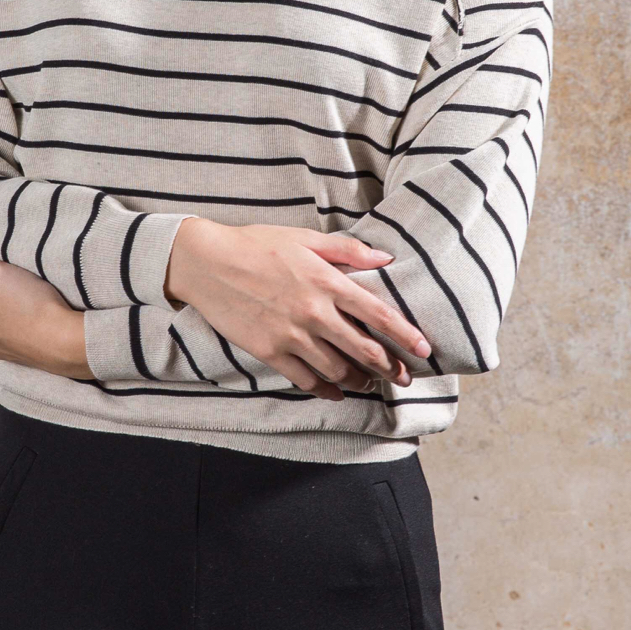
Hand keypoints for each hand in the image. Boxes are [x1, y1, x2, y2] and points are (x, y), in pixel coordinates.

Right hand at [164, 219, 431, 401]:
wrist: (206, 262)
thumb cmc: (255, 244)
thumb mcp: (303, 238)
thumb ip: (347, 251)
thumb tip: (385, 259)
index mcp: (326, 281)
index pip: (378, 313)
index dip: (405, 334)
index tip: (424, 349)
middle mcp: (314, 313)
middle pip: (364, 350)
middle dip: (390, 367)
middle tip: (404, 377)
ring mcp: (291, 336)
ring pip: (338, 370)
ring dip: (360, 380)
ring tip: (370, 382)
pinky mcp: (270, 352)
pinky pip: (306, 380)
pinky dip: (325, 389)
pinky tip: (336, 391)